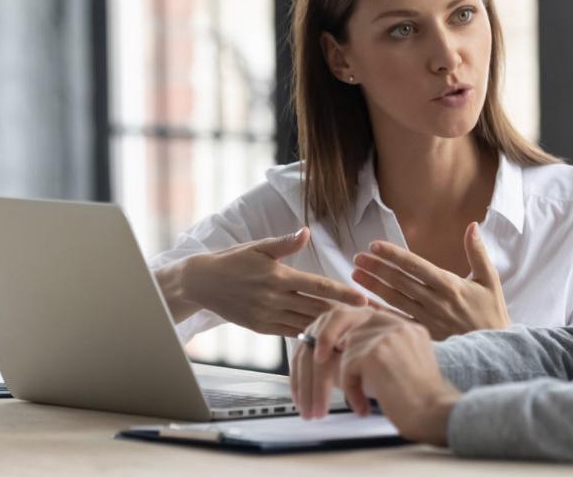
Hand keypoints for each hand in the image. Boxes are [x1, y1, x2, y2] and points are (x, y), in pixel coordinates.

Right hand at [156, 228, 367, 335]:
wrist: (202, 283)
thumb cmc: (234, 260)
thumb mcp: (258, 246)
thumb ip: (284, 243)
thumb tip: (306, 232)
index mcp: (279, 276)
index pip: (318, 286)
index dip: (342, 294)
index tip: (364, 300)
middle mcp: (275, 298)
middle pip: (318, 308)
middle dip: (345, 315)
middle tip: (370, 320)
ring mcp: (268, 316)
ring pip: (306, 323)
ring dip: (331, 329)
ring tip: (356, 333)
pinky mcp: (262, 328)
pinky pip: (291, 333)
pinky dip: (310, 336)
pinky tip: (329, 340)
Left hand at [291, 305, 458, 445]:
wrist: (434, 415)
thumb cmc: (418, 400)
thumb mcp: (402, 363)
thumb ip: (379, 349)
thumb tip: (342, 348)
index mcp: (404, 324)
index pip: (363, 316)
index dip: (341, 331)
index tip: (328, 349)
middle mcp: (397, 324)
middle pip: (347, 323)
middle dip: (327, 344)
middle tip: (318, 364)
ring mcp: (387, 335)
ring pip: (345, 350)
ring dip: (347, 378)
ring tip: (361, 399)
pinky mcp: (376, 352)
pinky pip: (346, 369)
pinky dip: (350, 390)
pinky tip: (363, 406)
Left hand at [351, 223, 509, 339]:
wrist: (496, 350)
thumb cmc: (492, 312)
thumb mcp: (490, 280)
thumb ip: (478, 252)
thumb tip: (473, 225)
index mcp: (450, 285)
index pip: (416, 266)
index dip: (394, 255)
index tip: (375, 245)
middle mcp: (436, 301)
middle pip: (400, 281)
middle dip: (377, 267)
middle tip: (357, 257)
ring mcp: (428, 319)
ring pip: (395, 299)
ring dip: (373, 286)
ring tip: (355, 274)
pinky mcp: (424, 334)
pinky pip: (397, 322)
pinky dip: (380, 313)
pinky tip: (364, 305)